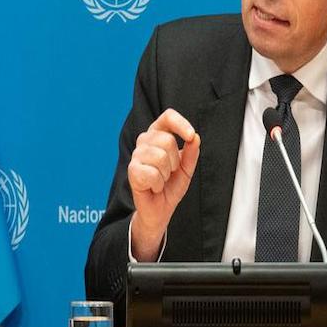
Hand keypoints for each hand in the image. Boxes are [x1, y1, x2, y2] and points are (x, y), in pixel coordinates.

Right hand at [128, 109, 199, 261]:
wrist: (160, 209)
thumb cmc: (170, 186)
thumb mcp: (187, 169)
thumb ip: (191, 153)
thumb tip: (195, 138)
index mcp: (158, 135)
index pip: (167, 117)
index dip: (180, 123)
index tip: (190, 136)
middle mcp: (145, 141)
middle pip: (167, 140)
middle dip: (175, 161)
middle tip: (170, 172)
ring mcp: (136, 155)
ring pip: (160, 157)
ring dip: (166, 174)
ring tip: (161, 180)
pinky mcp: (132, 170)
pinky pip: (152, 173)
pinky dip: (158, 183)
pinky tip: (154, 186)